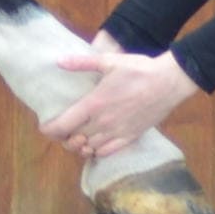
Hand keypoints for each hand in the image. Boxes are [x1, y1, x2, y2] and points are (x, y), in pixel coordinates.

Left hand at [43, 39, 197, 161]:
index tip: (45, 128)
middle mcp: (103, 122)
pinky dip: (97, 152)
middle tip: (62, 130)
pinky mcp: (131, 137)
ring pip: (89, 149)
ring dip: (79, 145)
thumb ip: (82, 63)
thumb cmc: (138, 69)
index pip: (63, 125)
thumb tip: (58, 61)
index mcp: (94, 104)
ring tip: (78, 137)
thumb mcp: (108, 61)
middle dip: (64, 137)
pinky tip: (94, 145)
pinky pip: (108, 152)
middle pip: (74, 140)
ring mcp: (118, 132)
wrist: (169, 82)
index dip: (50, 130)